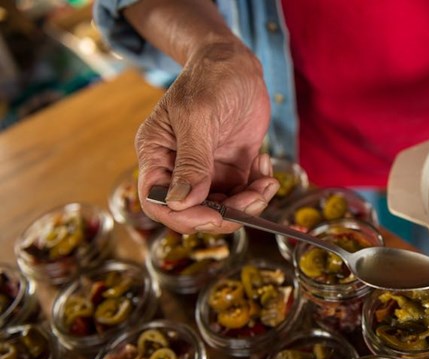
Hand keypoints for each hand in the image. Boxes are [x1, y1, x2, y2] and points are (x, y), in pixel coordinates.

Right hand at [136, 41, 278, 233]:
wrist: (237, 64)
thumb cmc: (210, 79)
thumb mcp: (198, 116)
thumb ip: (192, 161)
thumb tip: (180, 203)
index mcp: (157, 154)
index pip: (158, 202)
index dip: (184, 217)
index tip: (214, 217)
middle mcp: (179, 168)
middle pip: (194, 212)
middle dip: (226, 214)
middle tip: (254, 199)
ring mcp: (207, 171)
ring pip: (224, 208)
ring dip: (249, 203)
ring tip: (266, 181)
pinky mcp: (232, 169)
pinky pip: (244, 194)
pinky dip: (259, 189)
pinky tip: (265, 164)